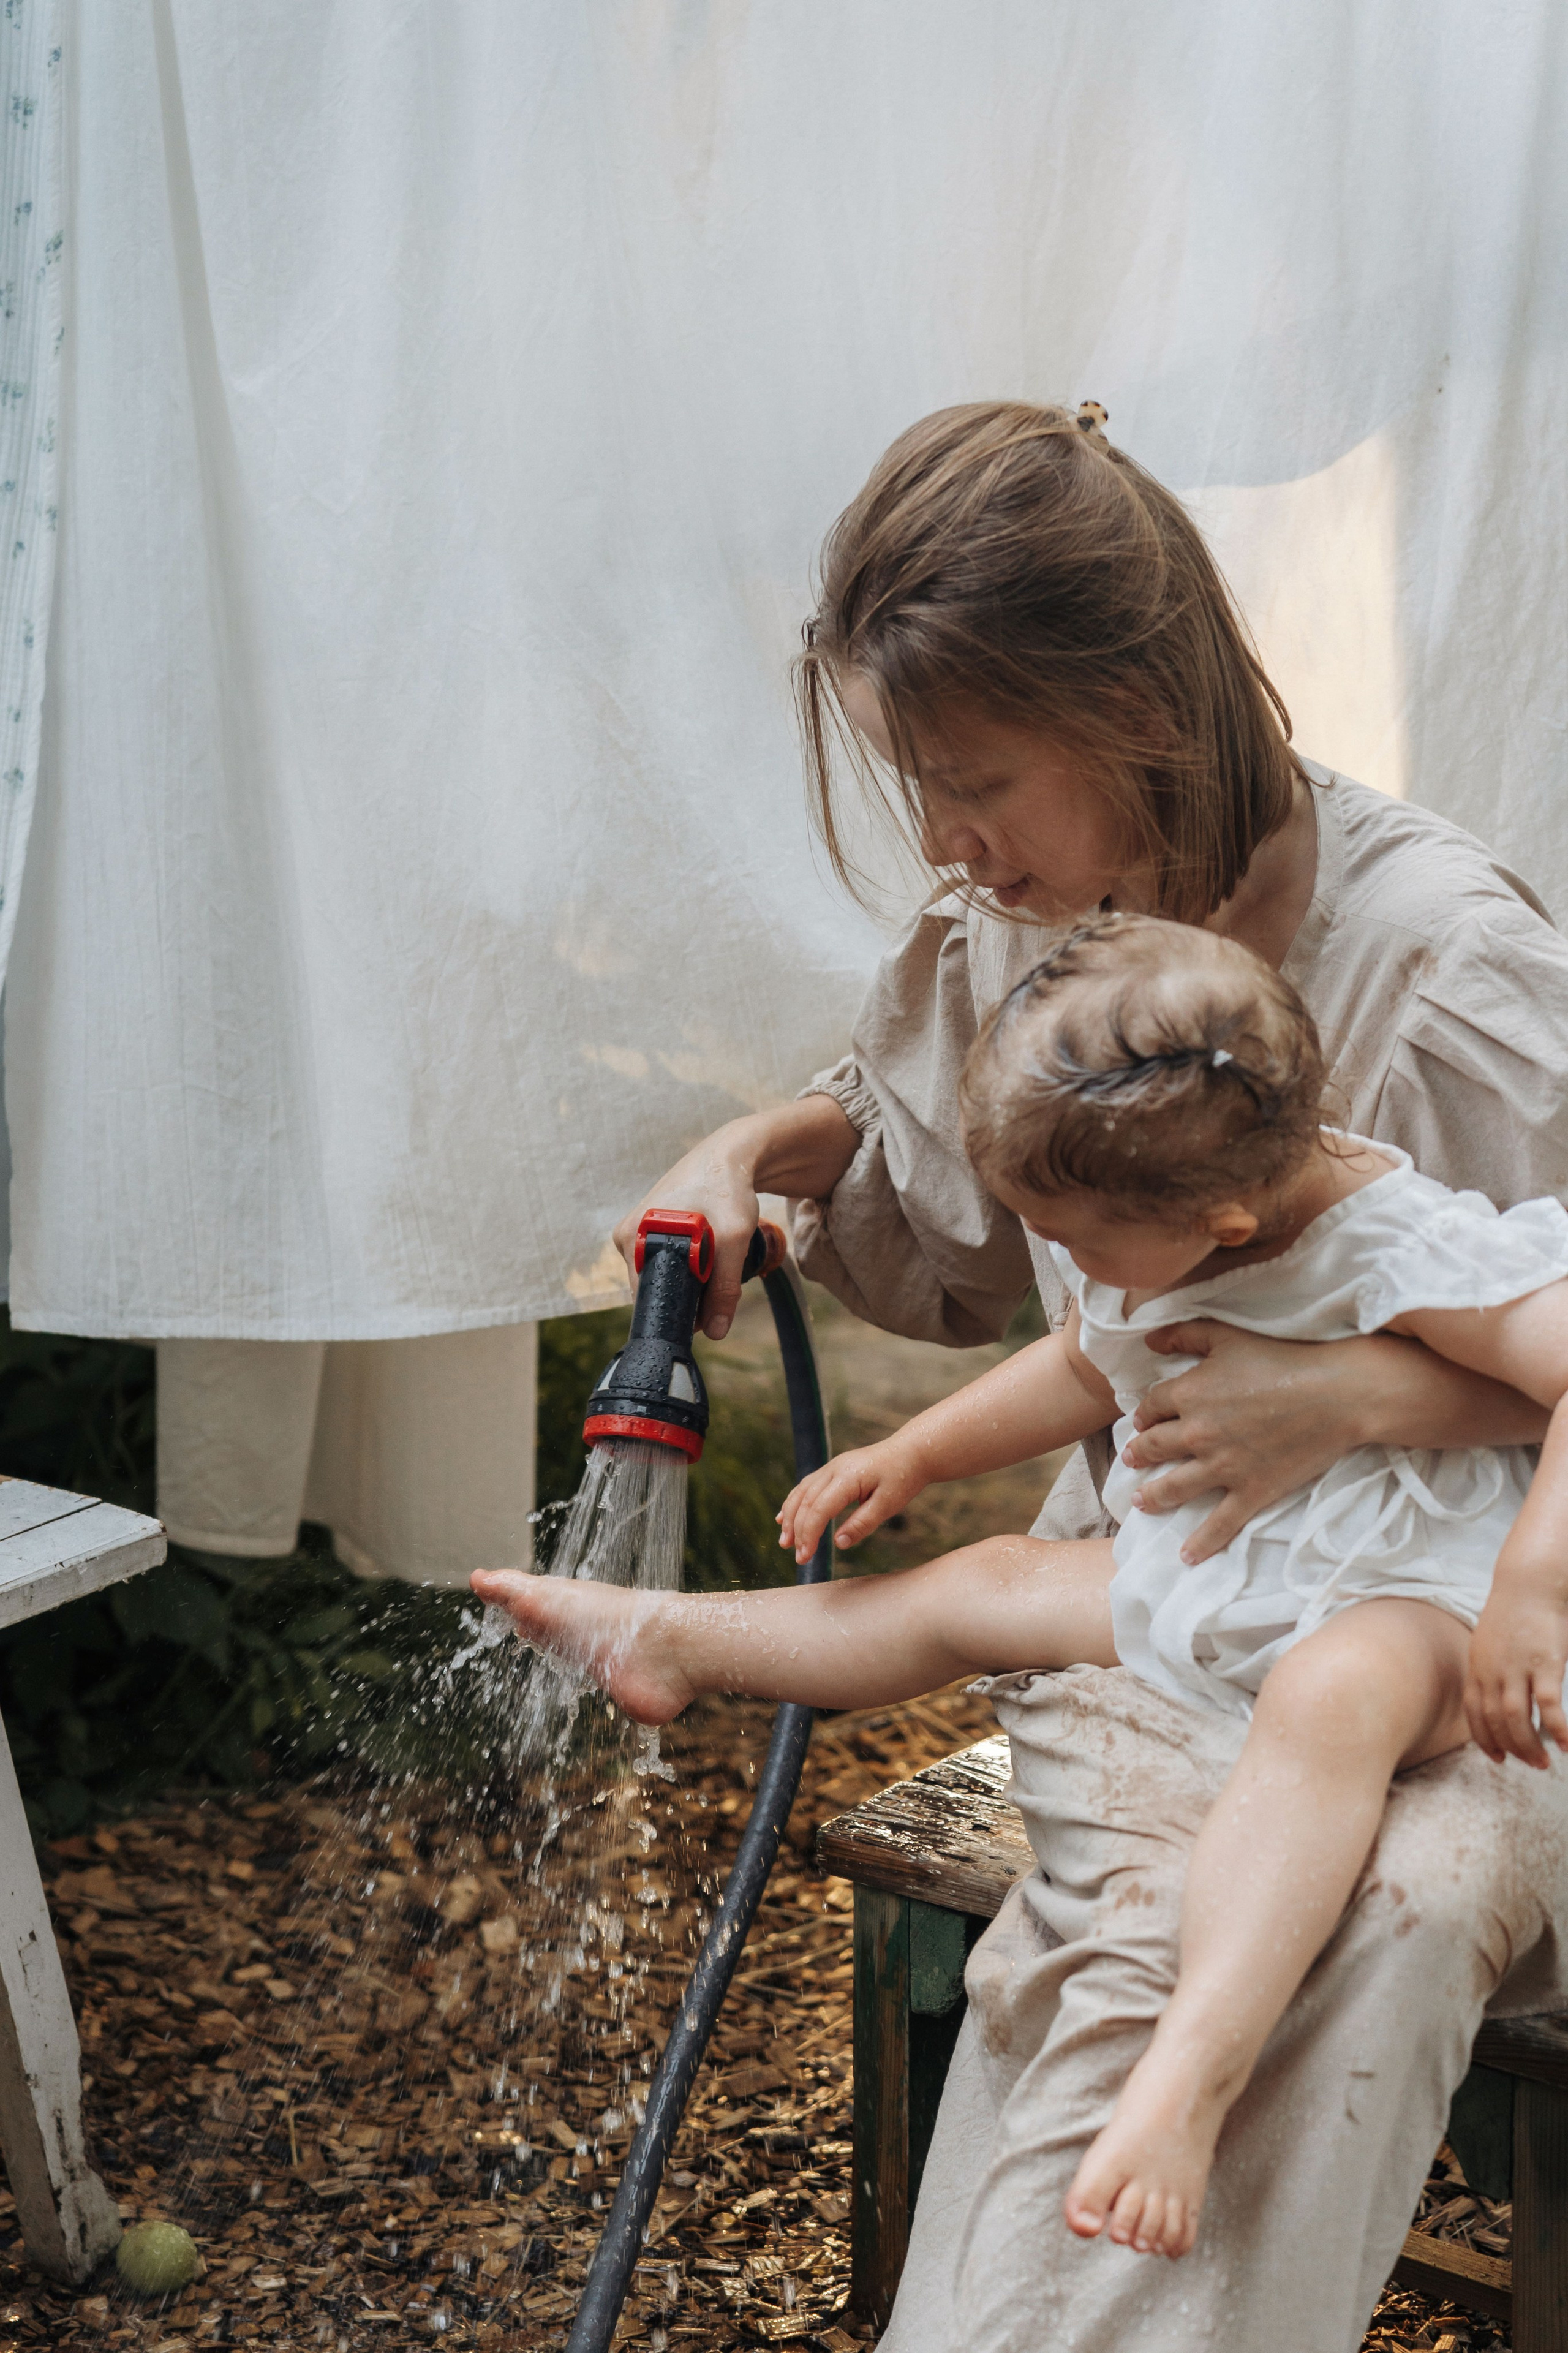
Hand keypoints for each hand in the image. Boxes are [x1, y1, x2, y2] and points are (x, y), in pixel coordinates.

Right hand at [613, 1126, 762, 1341]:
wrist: (729, 1154)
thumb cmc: (726, 1188)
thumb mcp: (731, 1239)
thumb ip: (724, 1288)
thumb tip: (716, 1332)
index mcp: (632, 1237)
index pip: (646, 1296)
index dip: (678, 1310)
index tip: (707, 1312)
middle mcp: (628, 1234)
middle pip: (655, 1286)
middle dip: (687, 1292)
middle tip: (717, 1279)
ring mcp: (638, 1230)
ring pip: (663, 1273)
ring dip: (690, 1277)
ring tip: (714, 1257)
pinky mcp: (652, 1227)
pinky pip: (666, 1259)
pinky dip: (688, 1262)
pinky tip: (705, 1250)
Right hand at [777, 1440, 925, 1563]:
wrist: (912, 1451)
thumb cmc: (902, 1478)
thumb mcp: (888, 1506)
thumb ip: (862, 1524)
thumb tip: (838, 1543)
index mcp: (848, 1477)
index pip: (819, 1509)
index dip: (809, 1534)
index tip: (806, 1556)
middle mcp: (834, 1468)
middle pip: (806, 1502)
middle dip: (798, 1531)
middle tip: (798, 1557)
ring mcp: (832, 1466)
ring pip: (802, 1493)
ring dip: (790, 1517)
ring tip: (784, 1541)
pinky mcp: (833, 1469)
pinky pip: (807, 1486)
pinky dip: (794, 1502)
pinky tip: (785, 1517)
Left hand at [1120, 1323, 1416, 1564]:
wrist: (1337, 1394)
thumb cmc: (1284, 1358)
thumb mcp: (1228, 1336)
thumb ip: (1185, 1335)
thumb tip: (1149, 1340)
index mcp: (1189, 1394)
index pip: (1152, 1407)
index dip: (1145, 1414)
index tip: (1141, 1422)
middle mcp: (1197, 1433)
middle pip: (1155, 1448)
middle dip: (1139, 1455)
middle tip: (1132, 1460)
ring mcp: (1222, 1467)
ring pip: (1173, 1488)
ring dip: (1152, 1496)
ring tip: (1140, 1501)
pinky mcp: (1250, 1491)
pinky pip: (1219, 1524)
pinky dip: (1201, 1544)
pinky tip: (1186, 1556)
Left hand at [1465, 1584, 1567, 1767]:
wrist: (1529, 1584)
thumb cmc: (1512, 1613)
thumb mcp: (1488, 1643)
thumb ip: (1488, 1669)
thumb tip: (1494, 1693)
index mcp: (1477, 1668)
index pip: (1475, 1714)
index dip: (1485, 1740)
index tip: (1498, 1758)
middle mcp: (1492, 1671)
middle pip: (1496, 1722)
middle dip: (1512, 1749)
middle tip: (1531, 1764)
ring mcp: (1517, 1668)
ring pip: (1517, 1719)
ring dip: (1530, 1746)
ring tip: (1545, 1762)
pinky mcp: (1545, 1665)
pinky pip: (1548, 1707)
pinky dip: (1557, 1730)